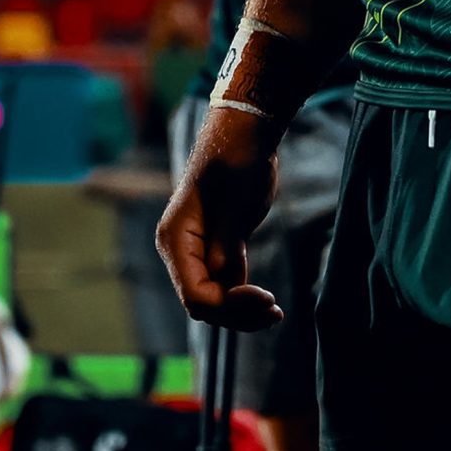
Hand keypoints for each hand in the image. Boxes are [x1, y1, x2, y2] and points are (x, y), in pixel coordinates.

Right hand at [157, 107, 282, 330]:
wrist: (246, 135)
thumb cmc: (236, 158)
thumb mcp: (234, 199)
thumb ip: (226, 241)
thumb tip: (223, 280)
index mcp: (175, 237)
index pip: (194, 293)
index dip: (227, 305)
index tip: (264, 298)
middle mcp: (181, 249)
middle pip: (203, 302)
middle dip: (236, 313)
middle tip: (274, 314)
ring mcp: (198, 251)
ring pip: (215, 299)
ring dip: (243, 312)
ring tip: (275, 315)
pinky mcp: (219, 249)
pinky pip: (227, 285)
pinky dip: (244, 298)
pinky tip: (268, 306)